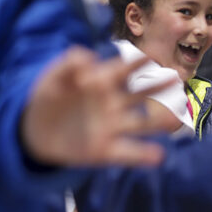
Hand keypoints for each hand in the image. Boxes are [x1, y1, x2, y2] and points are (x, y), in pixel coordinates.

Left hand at [21, 47, 173, 166]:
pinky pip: (128, 153)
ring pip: (141, 124)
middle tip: (176, 78)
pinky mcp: (106, 151)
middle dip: (157, 87)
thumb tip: (88, 57)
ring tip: (174, 120)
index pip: (122, 71)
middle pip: (140, 95)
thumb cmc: (48, 99)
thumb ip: (66, 66)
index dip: (135, 63)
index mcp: (101, 84)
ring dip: (159, 122)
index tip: (151, 56)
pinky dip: (143, 155)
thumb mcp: (51, 79)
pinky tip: (157, 155)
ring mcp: (112, 128)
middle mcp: (113, 105)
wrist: (35, 132)